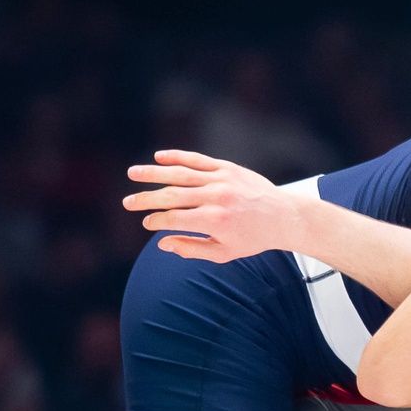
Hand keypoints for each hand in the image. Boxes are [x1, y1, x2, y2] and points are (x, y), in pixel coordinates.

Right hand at [123, 150, 303, 262]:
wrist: (282, 217)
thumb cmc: (252, 239)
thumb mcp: (224, 253)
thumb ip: (191, 248)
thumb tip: (162, 243)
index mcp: (215, 222)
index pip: (174, 219)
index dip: (156, 221)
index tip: (146, 223)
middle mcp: (216, 198)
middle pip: (172, 196)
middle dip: (146, 199)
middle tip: (127, 202)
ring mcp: (221, 180)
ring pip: (180, 174)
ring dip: (153, 174)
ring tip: (132, 174)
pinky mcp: (227, 167)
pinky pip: (197, 160)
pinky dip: (177, 157)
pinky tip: (159, 158)